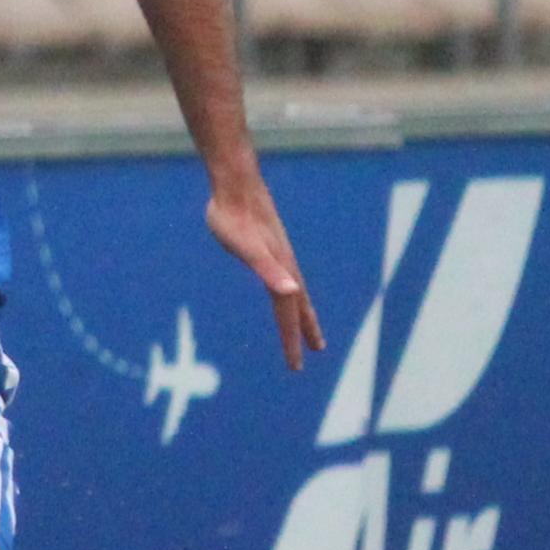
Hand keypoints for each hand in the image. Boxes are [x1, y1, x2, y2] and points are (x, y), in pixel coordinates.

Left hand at [206, 176, 329, 369]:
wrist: (235, 183)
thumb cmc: (234, 216)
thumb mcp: (246, 247)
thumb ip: (267, 269)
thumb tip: (292, 290)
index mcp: (280, 271)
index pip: (288, 314)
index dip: (291, 340)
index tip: (296, 365)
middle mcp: (284, 264)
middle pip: (297, 304)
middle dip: (304, 329)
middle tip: (315, 350)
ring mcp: (279, 254)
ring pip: (294, 289)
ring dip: (300, 309)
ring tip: (305, 323)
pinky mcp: (270, 244)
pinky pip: (284, 275)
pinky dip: (288, 289)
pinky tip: (283, 286)